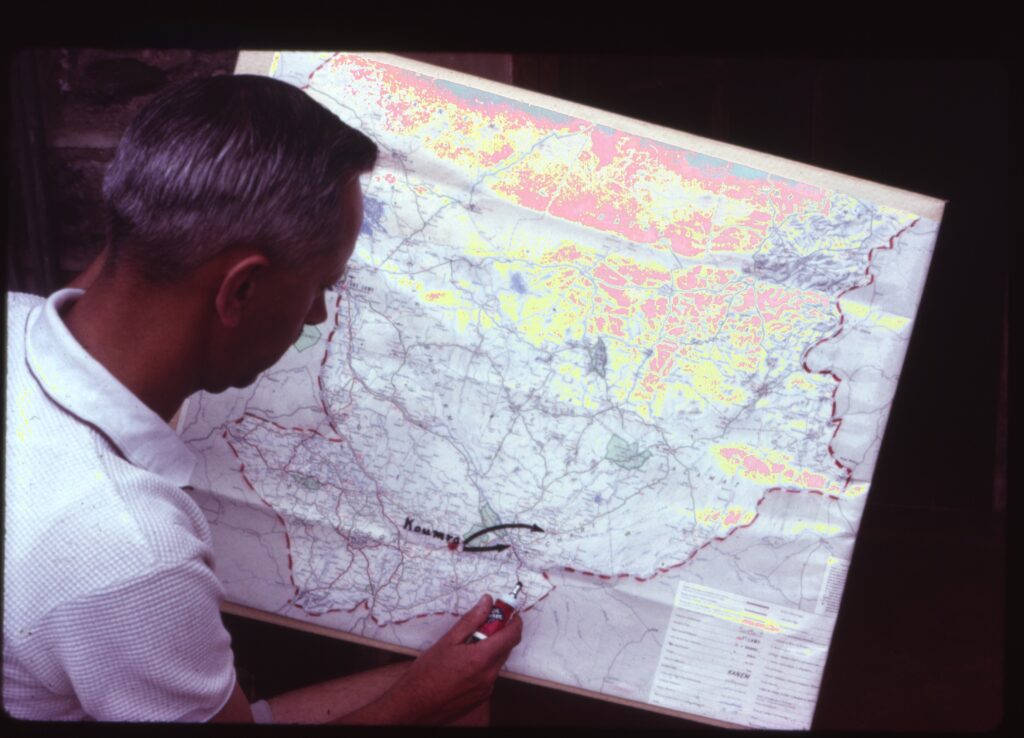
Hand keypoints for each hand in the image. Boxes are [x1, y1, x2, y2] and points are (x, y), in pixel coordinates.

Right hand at [379, 594, 522, 723]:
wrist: (414, 705)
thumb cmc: (426, 674)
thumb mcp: (447, 640)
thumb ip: (471, 620)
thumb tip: (486, 603)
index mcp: (482, 658)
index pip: (512, 635)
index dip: (513, 620)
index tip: (506, 611)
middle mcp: (488, 675)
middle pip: (506, 647)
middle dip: (498, 633)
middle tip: (480, 626)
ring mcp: (486, 688)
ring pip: (496, 662)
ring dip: (489, 650)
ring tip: (465, 648)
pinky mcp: (481, 697)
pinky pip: (489, 675)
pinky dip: (482, 666)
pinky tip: (462, 665)